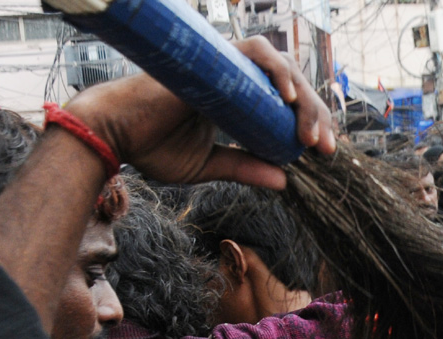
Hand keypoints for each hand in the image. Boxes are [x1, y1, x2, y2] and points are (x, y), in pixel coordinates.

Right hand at [65, 38, 334, 189]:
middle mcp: (234, 79)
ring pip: (280, 66)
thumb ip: (244, 168)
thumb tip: (283, 182)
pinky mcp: (212, 58)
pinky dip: (275, 70)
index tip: (324, 152)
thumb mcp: (209, 165)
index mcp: (236, 101)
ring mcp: (224, 66)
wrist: (115, 135)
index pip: (284, 104)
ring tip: (309, 132)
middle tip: (326, 148)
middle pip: (290, 84)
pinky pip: (253, 52)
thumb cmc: (151, 147)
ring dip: (303, 97)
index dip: (309, 123)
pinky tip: (287, 97)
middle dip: (316, 114)